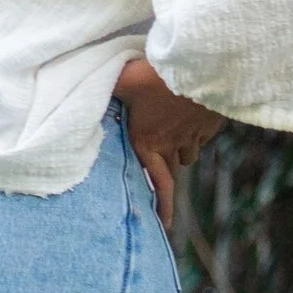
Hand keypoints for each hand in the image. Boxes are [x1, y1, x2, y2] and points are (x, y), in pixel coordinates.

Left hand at [113, 60, 220, 232]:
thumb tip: (83, 87)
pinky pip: (201, 138)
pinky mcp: (209, 125)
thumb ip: (106, 87)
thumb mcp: (123, 79)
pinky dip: (196, 136)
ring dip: (179, 155)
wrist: (199, 66)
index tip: (163, 226)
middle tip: (164, 192)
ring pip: (187, 156)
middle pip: (171, 171)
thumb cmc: (156, 75)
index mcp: (146, 139)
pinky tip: (189, 125)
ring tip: (171, 149)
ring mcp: (192, 136)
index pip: (158, 184)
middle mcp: (171, 144)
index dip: (162, 208)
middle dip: (166, 180)